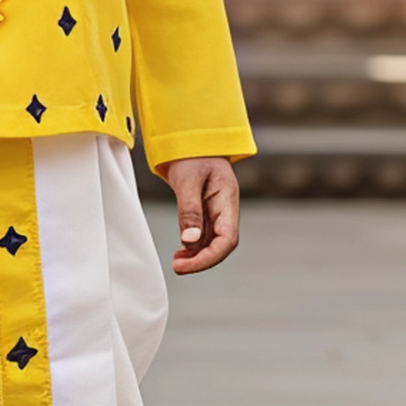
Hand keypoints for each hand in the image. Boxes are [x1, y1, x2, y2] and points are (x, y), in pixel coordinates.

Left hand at [160, 156, 239, 274]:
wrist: (188, 138)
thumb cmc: (190, 154)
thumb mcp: (187, 180)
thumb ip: (190, 210)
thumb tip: (190, 241)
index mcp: (228, 200)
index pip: (228, 238)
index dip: (210, 256)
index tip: (187, 265)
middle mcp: (225, 209)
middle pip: (221, 245)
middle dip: (202, 260)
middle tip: (178, 267)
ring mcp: (216, 211)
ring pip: (212, 242)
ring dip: (196, 255)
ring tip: (177, 262)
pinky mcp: (205, 211)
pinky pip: (204, 235)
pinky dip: (193, 246)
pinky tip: (180, 253)